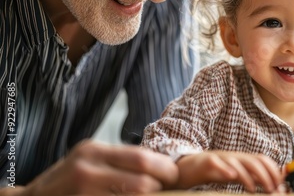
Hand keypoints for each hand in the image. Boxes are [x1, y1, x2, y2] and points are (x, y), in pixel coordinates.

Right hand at [20, 140, 178, 194]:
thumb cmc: (69, 180)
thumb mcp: (91, 160)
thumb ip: (121, 161)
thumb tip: (162, 165)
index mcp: (93, 151)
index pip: (142, 158)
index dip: (165, 170)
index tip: (174, 176)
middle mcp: (86, 170)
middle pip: (141, 183)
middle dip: (160, 189)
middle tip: (167, 190)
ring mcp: (82, 192)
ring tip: (153, 195)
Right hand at [176, 151, 283, 192]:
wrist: (187, 167)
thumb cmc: (213, 172)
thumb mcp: (235, 175)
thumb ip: (252, 177)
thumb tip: (272, 184)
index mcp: (242, 159)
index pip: (263, 160)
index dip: (274, 170)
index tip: (279, 185)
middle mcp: (234, 157)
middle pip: (254, 160)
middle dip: (266, 174)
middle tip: (270, 189)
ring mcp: (220, 158)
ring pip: (237, 162)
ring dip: (247, 175)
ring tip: (252, 188)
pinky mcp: (206, 162)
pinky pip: (216, 162)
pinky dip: (225, 169)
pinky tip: (230, 177)